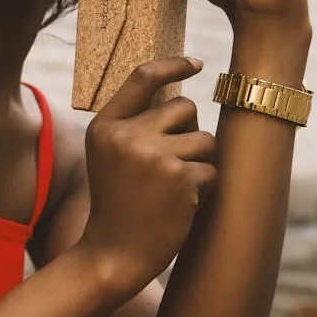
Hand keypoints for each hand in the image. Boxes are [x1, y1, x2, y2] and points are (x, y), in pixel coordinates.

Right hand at [80, 58, 216, 294]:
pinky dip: (203, 188)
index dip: (173, 65)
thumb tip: (181, 96)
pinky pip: (211, 169)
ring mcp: (153, 155)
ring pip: (204, 138)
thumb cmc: (118, 202)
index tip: (196, 63)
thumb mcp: (108, 156)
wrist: (113, 253)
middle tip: (173, 161)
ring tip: (175, 186)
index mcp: (104, 126)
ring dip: (199, 161)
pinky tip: (179, 204)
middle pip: (184, 106)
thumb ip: (133, 125)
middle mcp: (126, 135)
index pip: (142, 78)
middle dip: (189, 131)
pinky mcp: (179, 177)